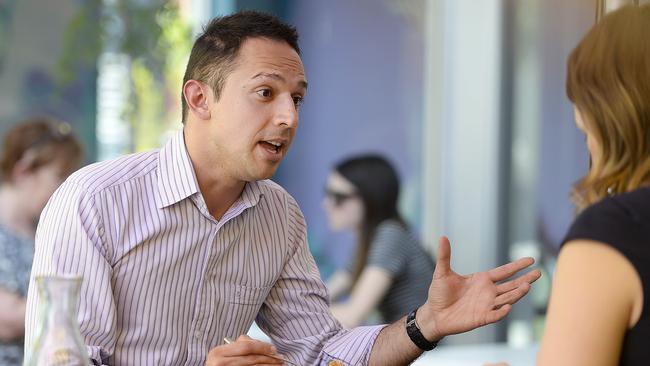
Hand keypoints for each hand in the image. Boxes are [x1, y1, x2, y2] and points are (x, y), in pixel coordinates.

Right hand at [205, 335, 284, 365]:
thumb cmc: (219, 364)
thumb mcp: (225, 352)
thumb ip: (240, 345)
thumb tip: (263, 345)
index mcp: (218, 352)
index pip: (246, 347)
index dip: (263, 347)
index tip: (273, 348)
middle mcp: (220, 363)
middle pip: (251, 358)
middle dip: (268, 357)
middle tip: (279, 357)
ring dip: (269, 365)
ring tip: (279, 364)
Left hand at [417, 236, 541, 340]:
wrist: (434, 315)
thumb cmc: (439, 294)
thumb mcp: (442, 273)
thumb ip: (444, 256)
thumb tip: (442, 236)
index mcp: (482, 280)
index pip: (504, 271)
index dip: (517, 266)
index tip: (531, 259)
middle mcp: (488, 292)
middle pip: (511, 285)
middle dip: (525, 279)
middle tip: (539, 273)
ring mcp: (486, 305)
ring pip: (507, 298)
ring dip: (517, 293)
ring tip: (528, 286)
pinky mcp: (481, 318)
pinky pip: (495, 314)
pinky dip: (502, 311)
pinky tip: (508, 306)